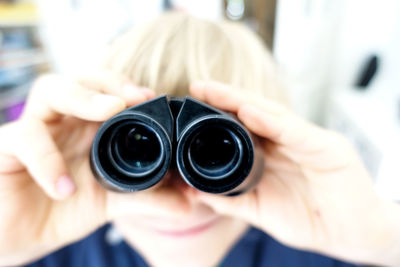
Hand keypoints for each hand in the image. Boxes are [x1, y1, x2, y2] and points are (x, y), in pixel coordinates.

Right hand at [0, 72, 189, 265]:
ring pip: (50, 90)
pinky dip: (47, 159)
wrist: (22, 233)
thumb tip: (189, 203)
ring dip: (81, 97)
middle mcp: (62, 121)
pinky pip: (23, 138)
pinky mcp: (6, 148)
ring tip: (108, 112)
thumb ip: (147, 198)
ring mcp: (34, 130)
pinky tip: (65, 187)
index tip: (153, 97)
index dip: (128, 87)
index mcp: (86, 126)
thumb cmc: (63, 206)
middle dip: (109, 83)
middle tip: (134, 97)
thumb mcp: (110, 201)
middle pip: (81, 78)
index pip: (106, 90)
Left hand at [189, 81, 399, 265]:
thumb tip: (197, 192)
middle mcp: (289, 141)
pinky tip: (249, 112)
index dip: (219, 113)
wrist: (350, 235)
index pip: (244, 126)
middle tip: (198, 86)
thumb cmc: (309, 220)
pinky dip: (271, 122)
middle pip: (254, 113)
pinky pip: (294, 132)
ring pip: (272, 114)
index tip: (193, 104)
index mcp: (274, 153)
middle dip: (225, 98)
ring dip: (242, 101)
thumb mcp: (261, 210)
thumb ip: (231, 199)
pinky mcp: (326, 148)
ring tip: (215, 91)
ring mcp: (307, 141)